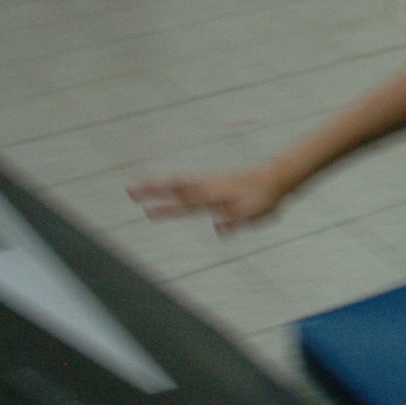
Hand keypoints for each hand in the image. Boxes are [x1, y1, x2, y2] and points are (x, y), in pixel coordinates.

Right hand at [128, 166, 285, 233]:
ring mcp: (210, 182)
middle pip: (174, 187)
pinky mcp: (215, 183)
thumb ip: (235, 219)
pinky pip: (189, 183)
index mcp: (214, 195)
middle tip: (129, 191)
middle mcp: (208, 186)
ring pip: (179, 183)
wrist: (277, 177)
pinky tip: (169, 189)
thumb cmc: (266, 196)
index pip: (184, 201)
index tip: (146, 211)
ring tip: (141, 189)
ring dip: (160, 186)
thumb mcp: (253, 212)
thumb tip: (217, 227)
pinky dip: (174, 185)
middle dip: (152, 190)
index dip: (165, 206)